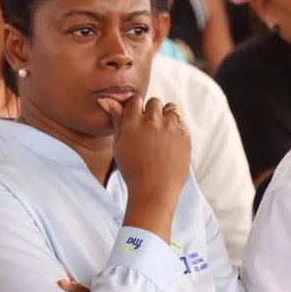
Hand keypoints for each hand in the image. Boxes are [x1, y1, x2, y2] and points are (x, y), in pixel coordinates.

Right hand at [98, 96, 189, 241]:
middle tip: (150, 131)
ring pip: (170, 108)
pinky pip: (181, 121)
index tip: (137, 120)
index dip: (136, 109)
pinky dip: (176, 128)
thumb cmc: (133, 170)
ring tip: (161, 136)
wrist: (154, 191)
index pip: (135, 99)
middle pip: (154, 102)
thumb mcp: (119, 145)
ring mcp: (169, 127)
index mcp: (132, 122)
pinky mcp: (184, 134)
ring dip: (166, 117)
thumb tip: (106, 99)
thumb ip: (116, 119)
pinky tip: (170, 143)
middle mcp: (151, 121)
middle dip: (152, 112)